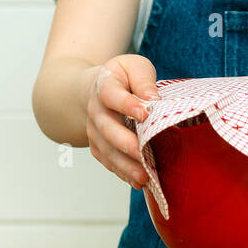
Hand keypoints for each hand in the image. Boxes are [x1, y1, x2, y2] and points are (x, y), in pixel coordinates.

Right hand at [84, 54, 160, 189]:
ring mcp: (95, 131)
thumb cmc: (123, 78)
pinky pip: (108, 162)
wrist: (96, 89)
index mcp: (105, 85)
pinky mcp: (98, 146)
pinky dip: (122, 173)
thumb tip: (152, 99)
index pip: (112, 95)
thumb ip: (143, 80)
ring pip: (107, 150)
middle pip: (107, 128)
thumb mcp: (134, 66)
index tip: (144, 114)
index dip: (127, 104)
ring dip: (124, 165)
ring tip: (144, 177)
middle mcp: (96, 110)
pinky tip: (139, 182)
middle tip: (143, 153)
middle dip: (125, 143)